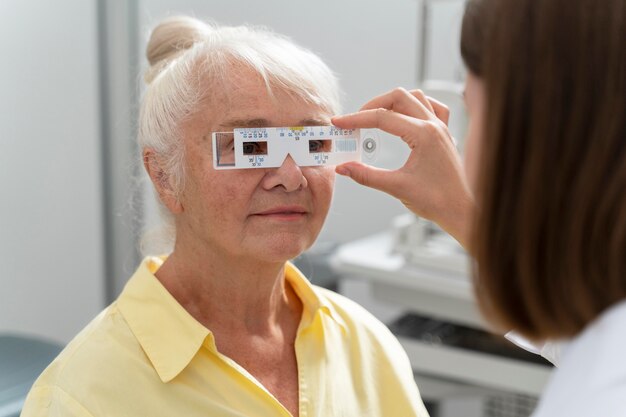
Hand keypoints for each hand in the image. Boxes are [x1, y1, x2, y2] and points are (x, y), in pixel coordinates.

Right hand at [332, 87, 473, 249]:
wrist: (461, 211)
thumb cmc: (437, 201)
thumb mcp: (396, 187)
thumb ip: (366, 175)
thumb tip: (343, 168)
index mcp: (424, 134)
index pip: (382, 117)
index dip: (356, 119)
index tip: (340, 123)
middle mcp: (434, 125)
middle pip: (398, 97)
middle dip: (372, 105)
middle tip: (354, 121)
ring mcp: (441, 128)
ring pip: (415, 97)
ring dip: (393, 102)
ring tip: (375, 117)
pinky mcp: (444, 134)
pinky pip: (432, 107)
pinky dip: (415, 105)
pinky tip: (405, 115)